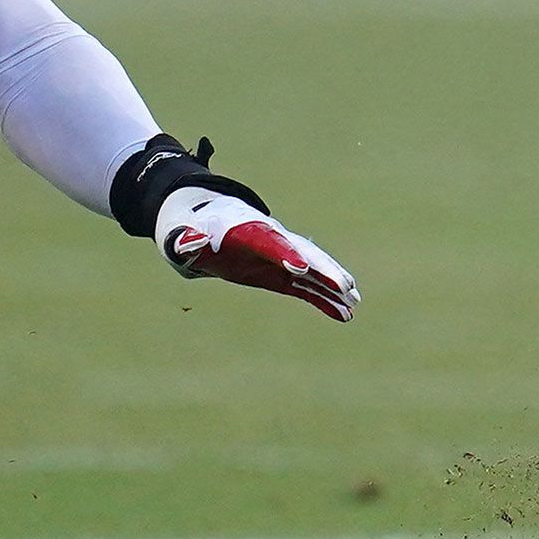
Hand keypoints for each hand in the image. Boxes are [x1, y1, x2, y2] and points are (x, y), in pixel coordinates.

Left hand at [158, 187, 358, 321]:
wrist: (206, 224)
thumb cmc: (193, 230)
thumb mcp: (184, 235)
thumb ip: (186, 239)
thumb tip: (189, 241)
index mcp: (249, 230)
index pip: (269, 242)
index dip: (284, 254)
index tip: (298, 269)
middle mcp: (272, 241)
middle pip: (302, 254)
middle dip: (323, 269)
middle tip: (344, 285)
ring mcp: (281, 257)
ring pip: (312, 270)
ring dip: (332, 285)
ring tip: (354, 302)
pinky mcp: (282, 274)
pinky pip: (307, 288)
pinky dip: (324, 300)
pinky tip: (344, 313)